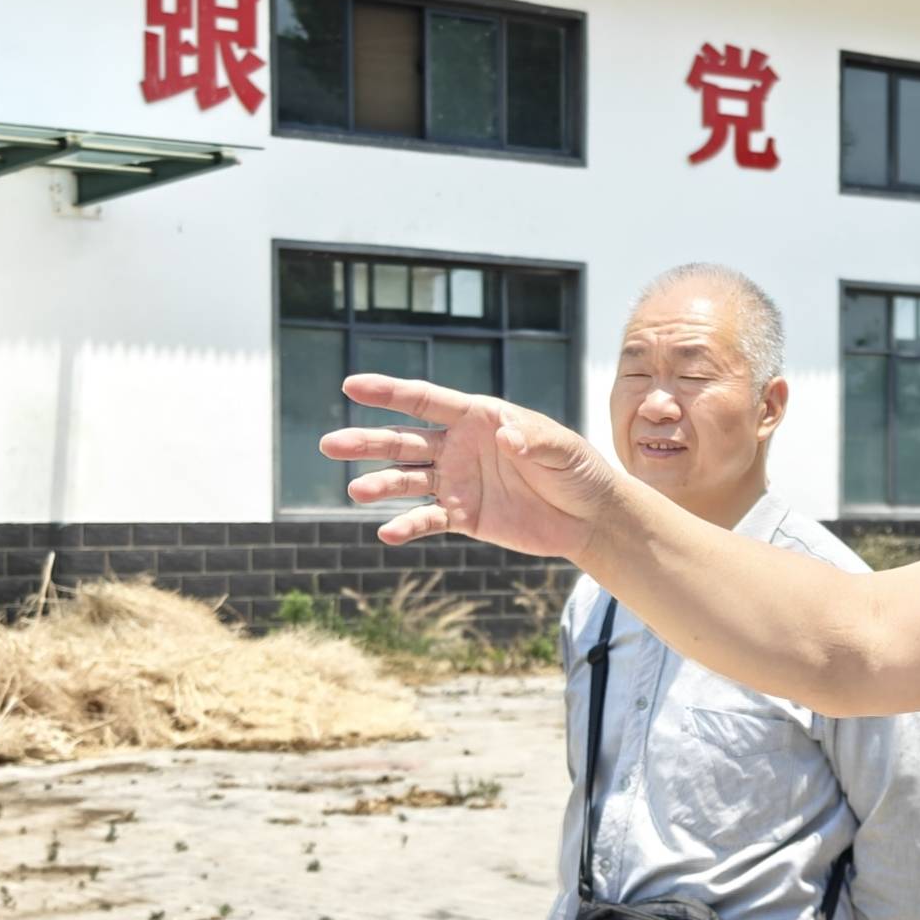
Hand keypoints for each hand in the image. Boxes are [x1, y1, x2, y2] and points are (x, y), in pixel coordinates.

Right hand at [322, 376, 621, 555]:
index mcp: (477, 417)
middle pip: (404, 441)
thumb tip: (505, 436)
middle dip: (368, 441)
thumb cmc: (577, 469)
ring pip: (408, 480)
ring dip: (381, 484)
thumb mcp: (561, 449)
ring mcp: (457, 482)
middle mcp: (459, 446)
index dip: (388, 392)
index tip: (350, 385)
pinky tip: (387, 533)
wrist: (588, 515)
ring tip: (356, 490)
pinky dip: (407, 526)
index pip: (425, 400)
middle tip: (330, 444)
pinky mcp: (463, 516)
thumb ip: (532, 439)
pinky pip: (427, 520)